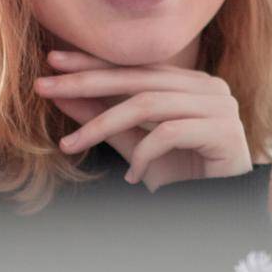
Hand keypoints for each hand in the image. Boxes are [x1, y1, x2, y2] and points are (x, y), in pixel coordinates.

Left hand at [35, 49, 251, 190]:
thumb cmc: (181, 177)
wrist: (222, 210)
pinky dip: (143, 155)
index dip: (92, 62)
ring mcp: (220, 106)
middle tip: (45, 86)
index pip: (134, 66)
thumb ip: (104, 120)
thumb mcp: (134, 146)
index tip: (51, 61)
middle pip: (137, 79)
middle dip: (86, 83)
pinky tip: (133, 177)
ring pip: (148, 105)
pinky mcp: (226, 131)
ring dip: (102, 125)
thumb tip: (63, 94)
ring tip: (70, 145)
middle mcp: (207, 87)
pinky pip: (169, 133)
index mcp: (188, 83)